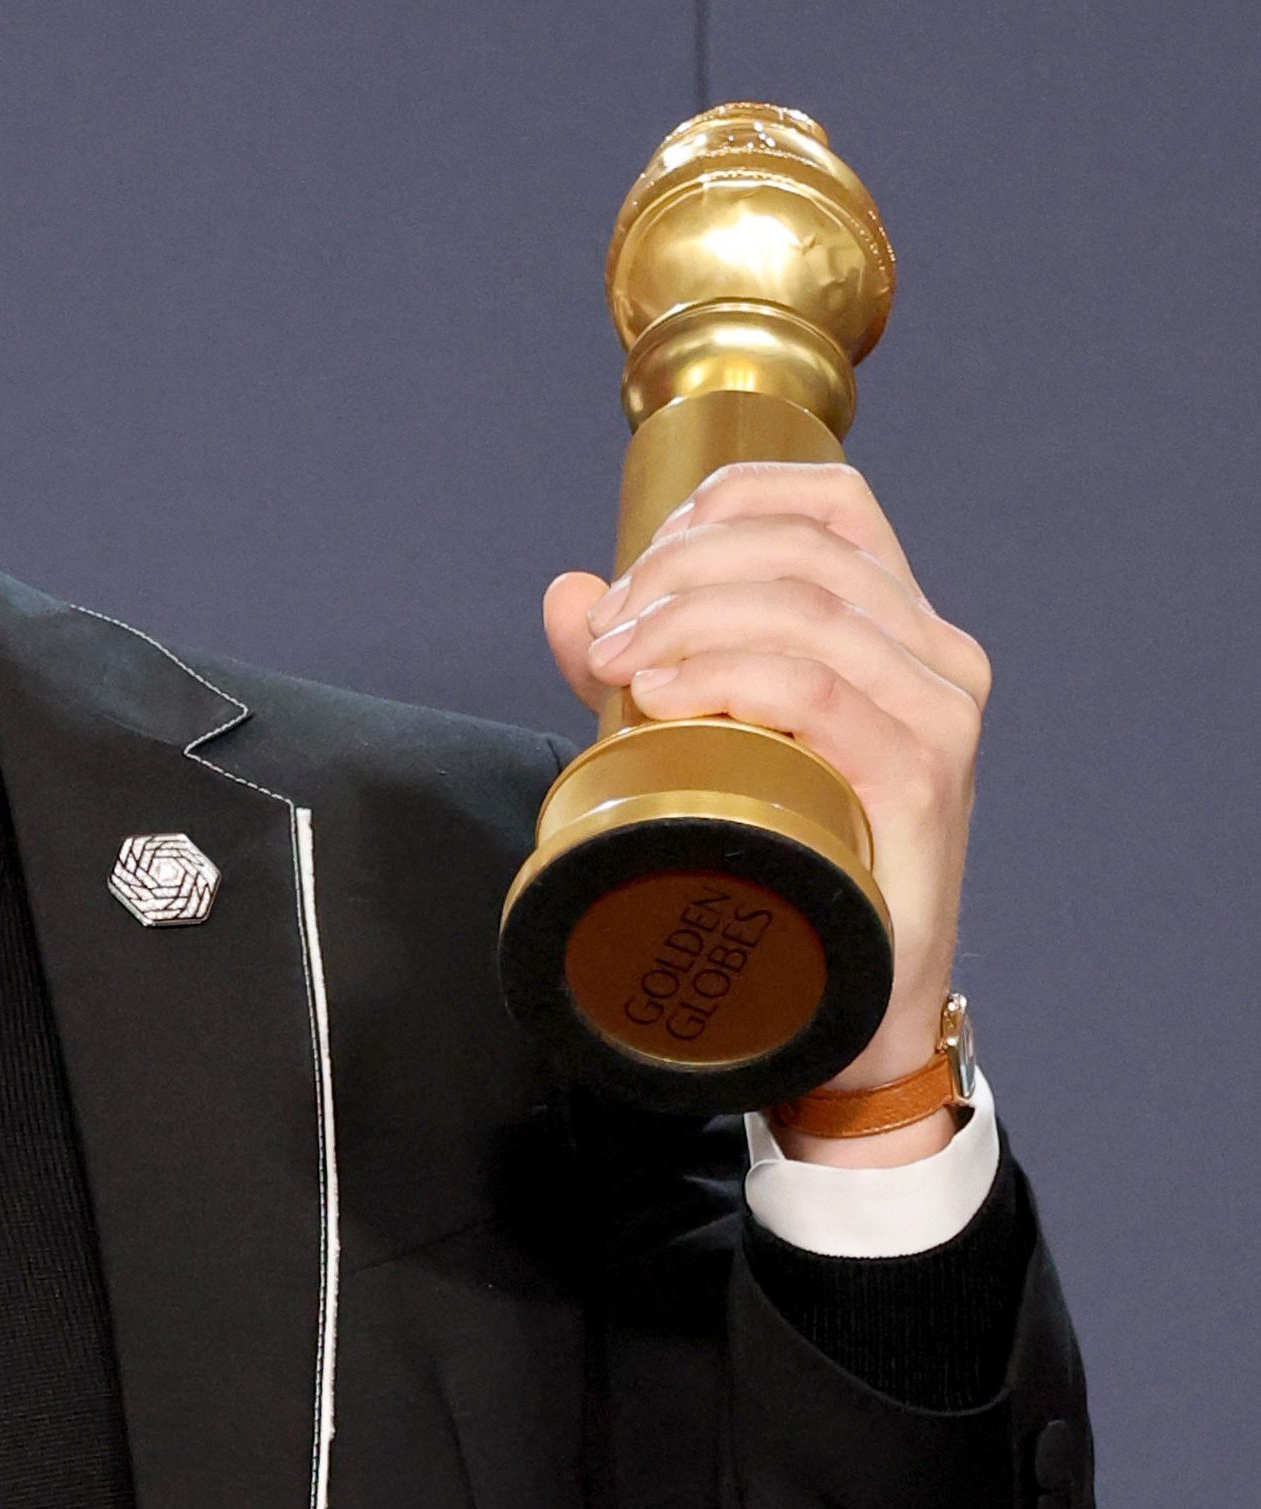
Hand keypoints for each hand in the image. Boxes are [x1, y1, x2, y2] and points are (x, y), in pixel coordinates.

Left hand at [542, 462, 990, 1164]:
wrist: (845, 1006)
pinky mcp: (923, 782)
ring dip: (686, 618)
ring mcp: (938, 718)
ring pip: (807, 610)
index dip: (725, 501)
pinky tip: (661, 694)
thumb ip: (637, 660)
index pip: (829, 501)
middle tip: (603, 636)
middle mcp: (935, 657)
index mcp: (896, 627)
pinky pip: (821, 691)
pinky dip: (729, 674)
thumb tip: (569, 593)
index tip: (643, 558)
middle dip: (678, 572)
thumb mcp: (700, 737)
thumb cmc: (780, 862)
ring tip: (615, 665)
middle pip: (800, 551)